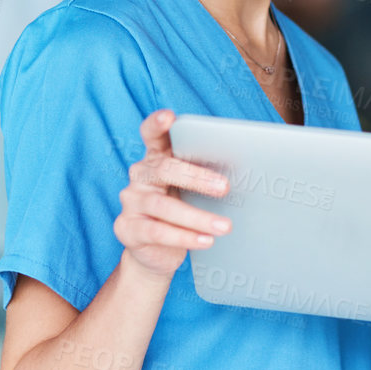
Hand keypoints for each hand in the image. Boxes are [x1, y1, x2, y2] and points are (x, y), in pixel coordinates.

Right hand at [115, 109, 232, 279]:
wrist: (156, 252)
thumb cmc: (181, 213)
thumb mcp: (192, 191)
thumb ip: (205, 178)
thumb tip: (243, 177)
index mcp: (155, 158)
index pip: (151, 135)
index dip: (157, 124)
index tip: (169, 117)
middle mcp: (140, 176)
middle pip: (164, 169)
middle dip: (197, 178)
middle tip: (225, 187)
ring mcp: (131, 202)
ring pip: (163, 206)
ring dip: (198, 217)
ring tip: (225, 226)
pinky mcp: (127, 228)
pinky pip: (157, 231)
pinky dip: (185, 237)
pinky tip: (206, 241)